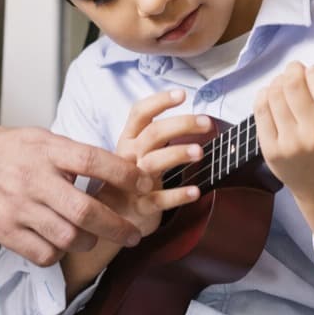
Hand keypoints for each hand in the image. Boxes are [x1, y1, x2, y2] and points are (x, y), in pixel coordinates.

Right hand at [0, 125, 149, 266]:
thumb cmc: (7, 150)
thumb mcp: (41, 138)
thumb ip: (74, 154)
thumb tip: (120, 168)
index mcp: (46, 150)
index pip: (93, 160)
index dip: (123, 174)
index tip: (144, 183)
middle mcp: (32, 178)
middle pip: (84, 210)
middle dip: (116, 226)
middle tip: (132, 234)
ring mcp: (17, 207)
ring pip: (67, 237)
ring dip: (89, 242)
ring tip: (92, 238)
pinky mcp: (5, 231)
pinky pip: (44, 254)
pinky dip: (59, 253)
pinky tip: (60, 244)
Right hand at [107, 90, 210, 236]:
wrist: (107, 220)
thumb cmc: (129, 182)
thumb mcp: (135, 155)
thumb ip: (156, 137)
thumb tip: (194, 120)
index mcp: (128, 141)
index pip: (140, 113)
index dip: (160, 100)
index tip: (182, 94)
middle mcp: (128, 158)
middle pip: (153, 133)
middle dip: (181, 124)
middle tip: (207, 122)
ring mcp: (132, 182)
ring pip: (153, 162)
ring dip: (177, 154)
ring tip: (199, 152)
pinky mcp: (139, 206)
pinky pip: (158, 200)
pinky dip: (178, 196)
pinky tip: (195, 191)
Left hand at [253, 62, 313, 199]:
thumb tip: (309, 67)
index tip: (313, 70)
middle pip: (294, 87)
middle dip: (293, 70)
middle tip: (295, 69)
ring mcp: (290, 145)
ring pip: (275, 94)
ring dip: (278, 81)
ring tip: (284, 82)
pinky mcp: (270, 150)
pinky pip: (260, 110)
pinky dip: (264, 94)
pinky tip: (271, 94)